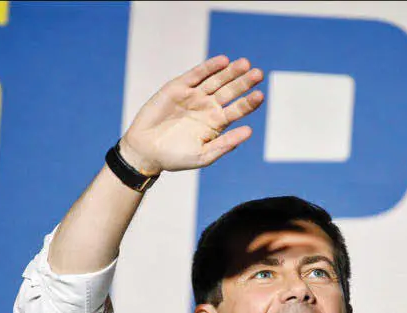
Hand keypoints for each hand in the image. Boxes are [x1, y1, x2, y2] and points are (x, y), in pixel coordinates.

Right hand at [118, 55, 264, 175]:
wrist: (145, 151)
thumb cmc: (175, 157)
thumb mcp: (203, 155)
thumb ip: (225, 144)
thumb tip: (249, 131)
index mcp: (217, 123)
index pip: (238, 109)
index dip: (249, 102)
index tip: (260, 96)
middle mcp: (208, 107)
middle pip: (231, 91)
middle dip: (244, 82)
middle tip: (258, 74)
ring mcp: (194, 96)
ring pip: (216, 80)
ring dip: (230, 72)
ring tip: (245, 64)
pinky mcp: (178, 87)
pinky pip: (196, 75)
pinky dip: (209, 67)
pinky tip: (223, 61)